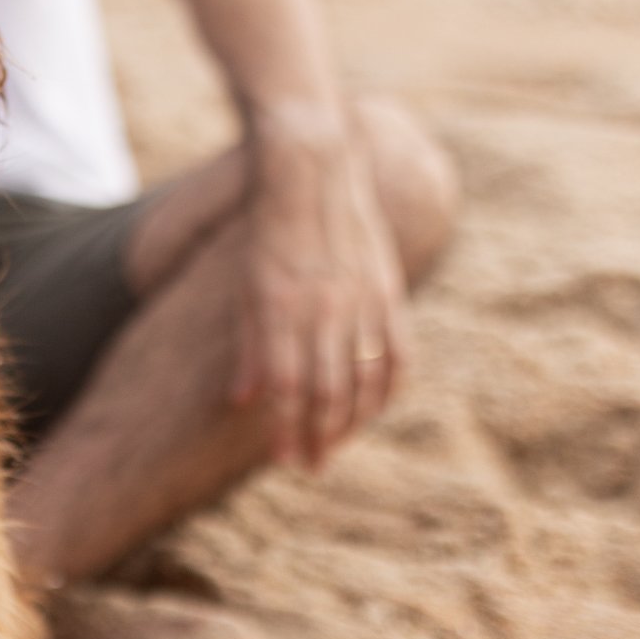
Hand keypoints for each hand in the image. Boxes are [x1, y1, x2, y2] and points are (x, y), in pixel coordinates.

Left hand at [230, 115, 408, 469]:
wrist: (310, 171)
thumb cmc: (266, 233)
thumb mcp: (243, 287)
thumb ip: (247, 346)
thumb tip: (242, 403)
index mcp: (280, 307)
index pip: (286, 386)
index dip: (286, 428)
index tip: (284, 460)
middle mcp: (323, 308)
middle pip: (327, 392)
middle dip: (318, 436)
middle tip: (310, 466)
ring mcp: (362, 301)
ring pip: (364, 380)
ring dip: (352, 423)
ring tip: (335, 446)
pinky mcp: (388, 292)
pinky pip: (397, 356)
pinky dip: (387, 390)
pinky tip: (373, 410)